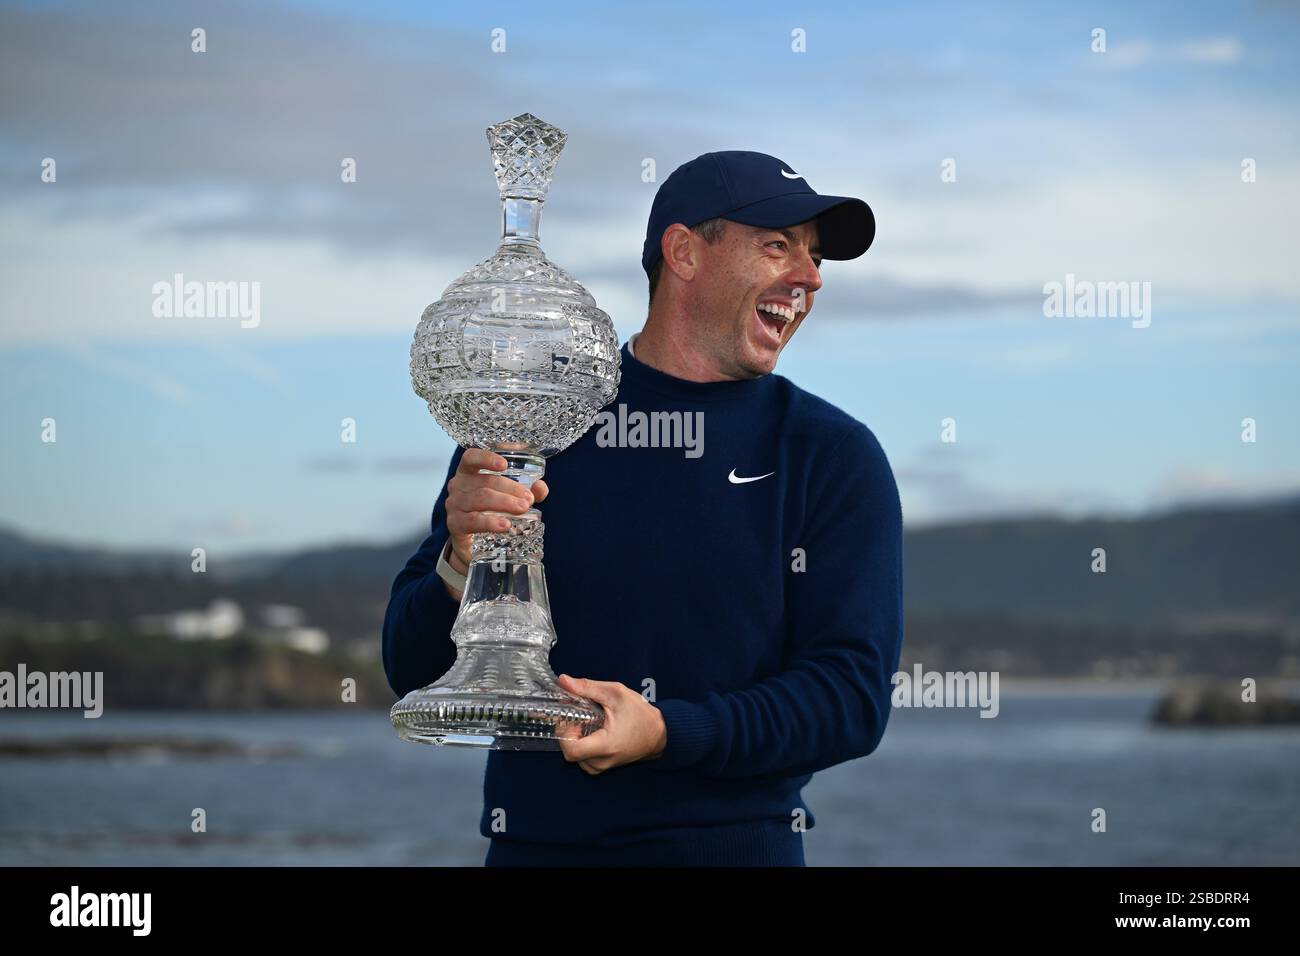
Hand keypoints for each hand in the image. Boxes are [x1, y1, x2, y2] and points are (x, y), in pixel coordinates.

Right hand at [444, 448, 548, 576]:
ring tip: (522, 509)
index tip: (505, 464)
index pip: (471, 458)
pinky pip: (473, 520)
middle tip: (528, 499)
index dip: (486, 458)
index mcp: (468, 473)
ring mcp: (454, 505)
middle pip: (485, 482)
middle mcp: (457, 486)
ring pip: (481, 498)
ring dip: (504, 503)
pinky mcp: (455, 524)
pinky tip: (505, 525)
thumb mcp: (508, 499)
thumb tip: (541, 487)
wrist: (472, 544)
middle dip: (510, 489)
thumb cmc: (489, 513)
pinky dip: (490, 522)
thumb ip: (526, 492)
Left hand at [555, 674, 667, 774]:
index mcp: (605, 745)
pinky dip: (583, 747)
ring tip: (588, 723)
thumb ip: (588, 687)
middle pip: (570, 753)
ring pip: (576, 758)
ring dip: (576, 740)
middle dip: (569, 733)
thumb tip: (563, 680)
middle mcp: (602, 761)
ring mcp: (603, 767)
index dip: (564, 734)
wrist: (660, 733)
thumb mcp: (615, 693)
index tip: (571, 719)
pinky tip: (592, 732)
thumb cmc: (640, 713)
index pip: (570, 751)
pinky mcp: (604, 767)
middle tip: (579, 717)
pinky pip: (584, 760)